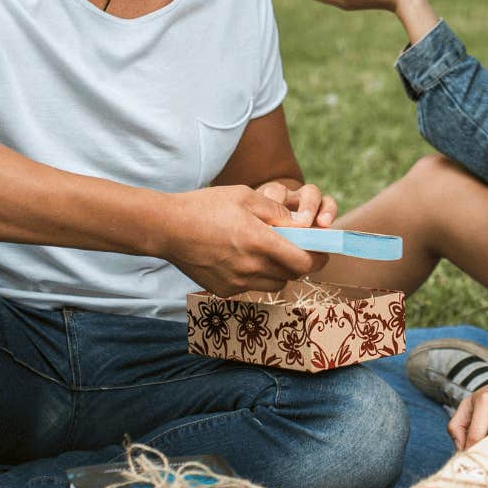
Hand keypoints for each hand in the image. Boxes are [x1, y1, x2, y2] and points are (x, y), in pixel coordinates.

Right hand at [161, 184, 329, 294]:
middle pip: (293, 275)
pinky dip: (256, 276)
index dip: (318, 258)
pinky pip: (252, 287)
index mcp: (260, 242)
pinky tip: (243, 259)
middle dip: (299, 262)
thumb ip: (277, 212)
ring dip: (279, 271)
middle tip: (296, 248)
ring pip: (275, 284)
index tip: (321, 251)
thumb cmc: (206, 206)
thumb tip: (301, 224)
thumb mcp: (245, 197)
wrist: (167, 228)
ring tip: (268, 253)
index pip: (304, 262)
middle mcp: (251, 267)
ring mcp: (237, 282)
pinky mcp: (224, 290)